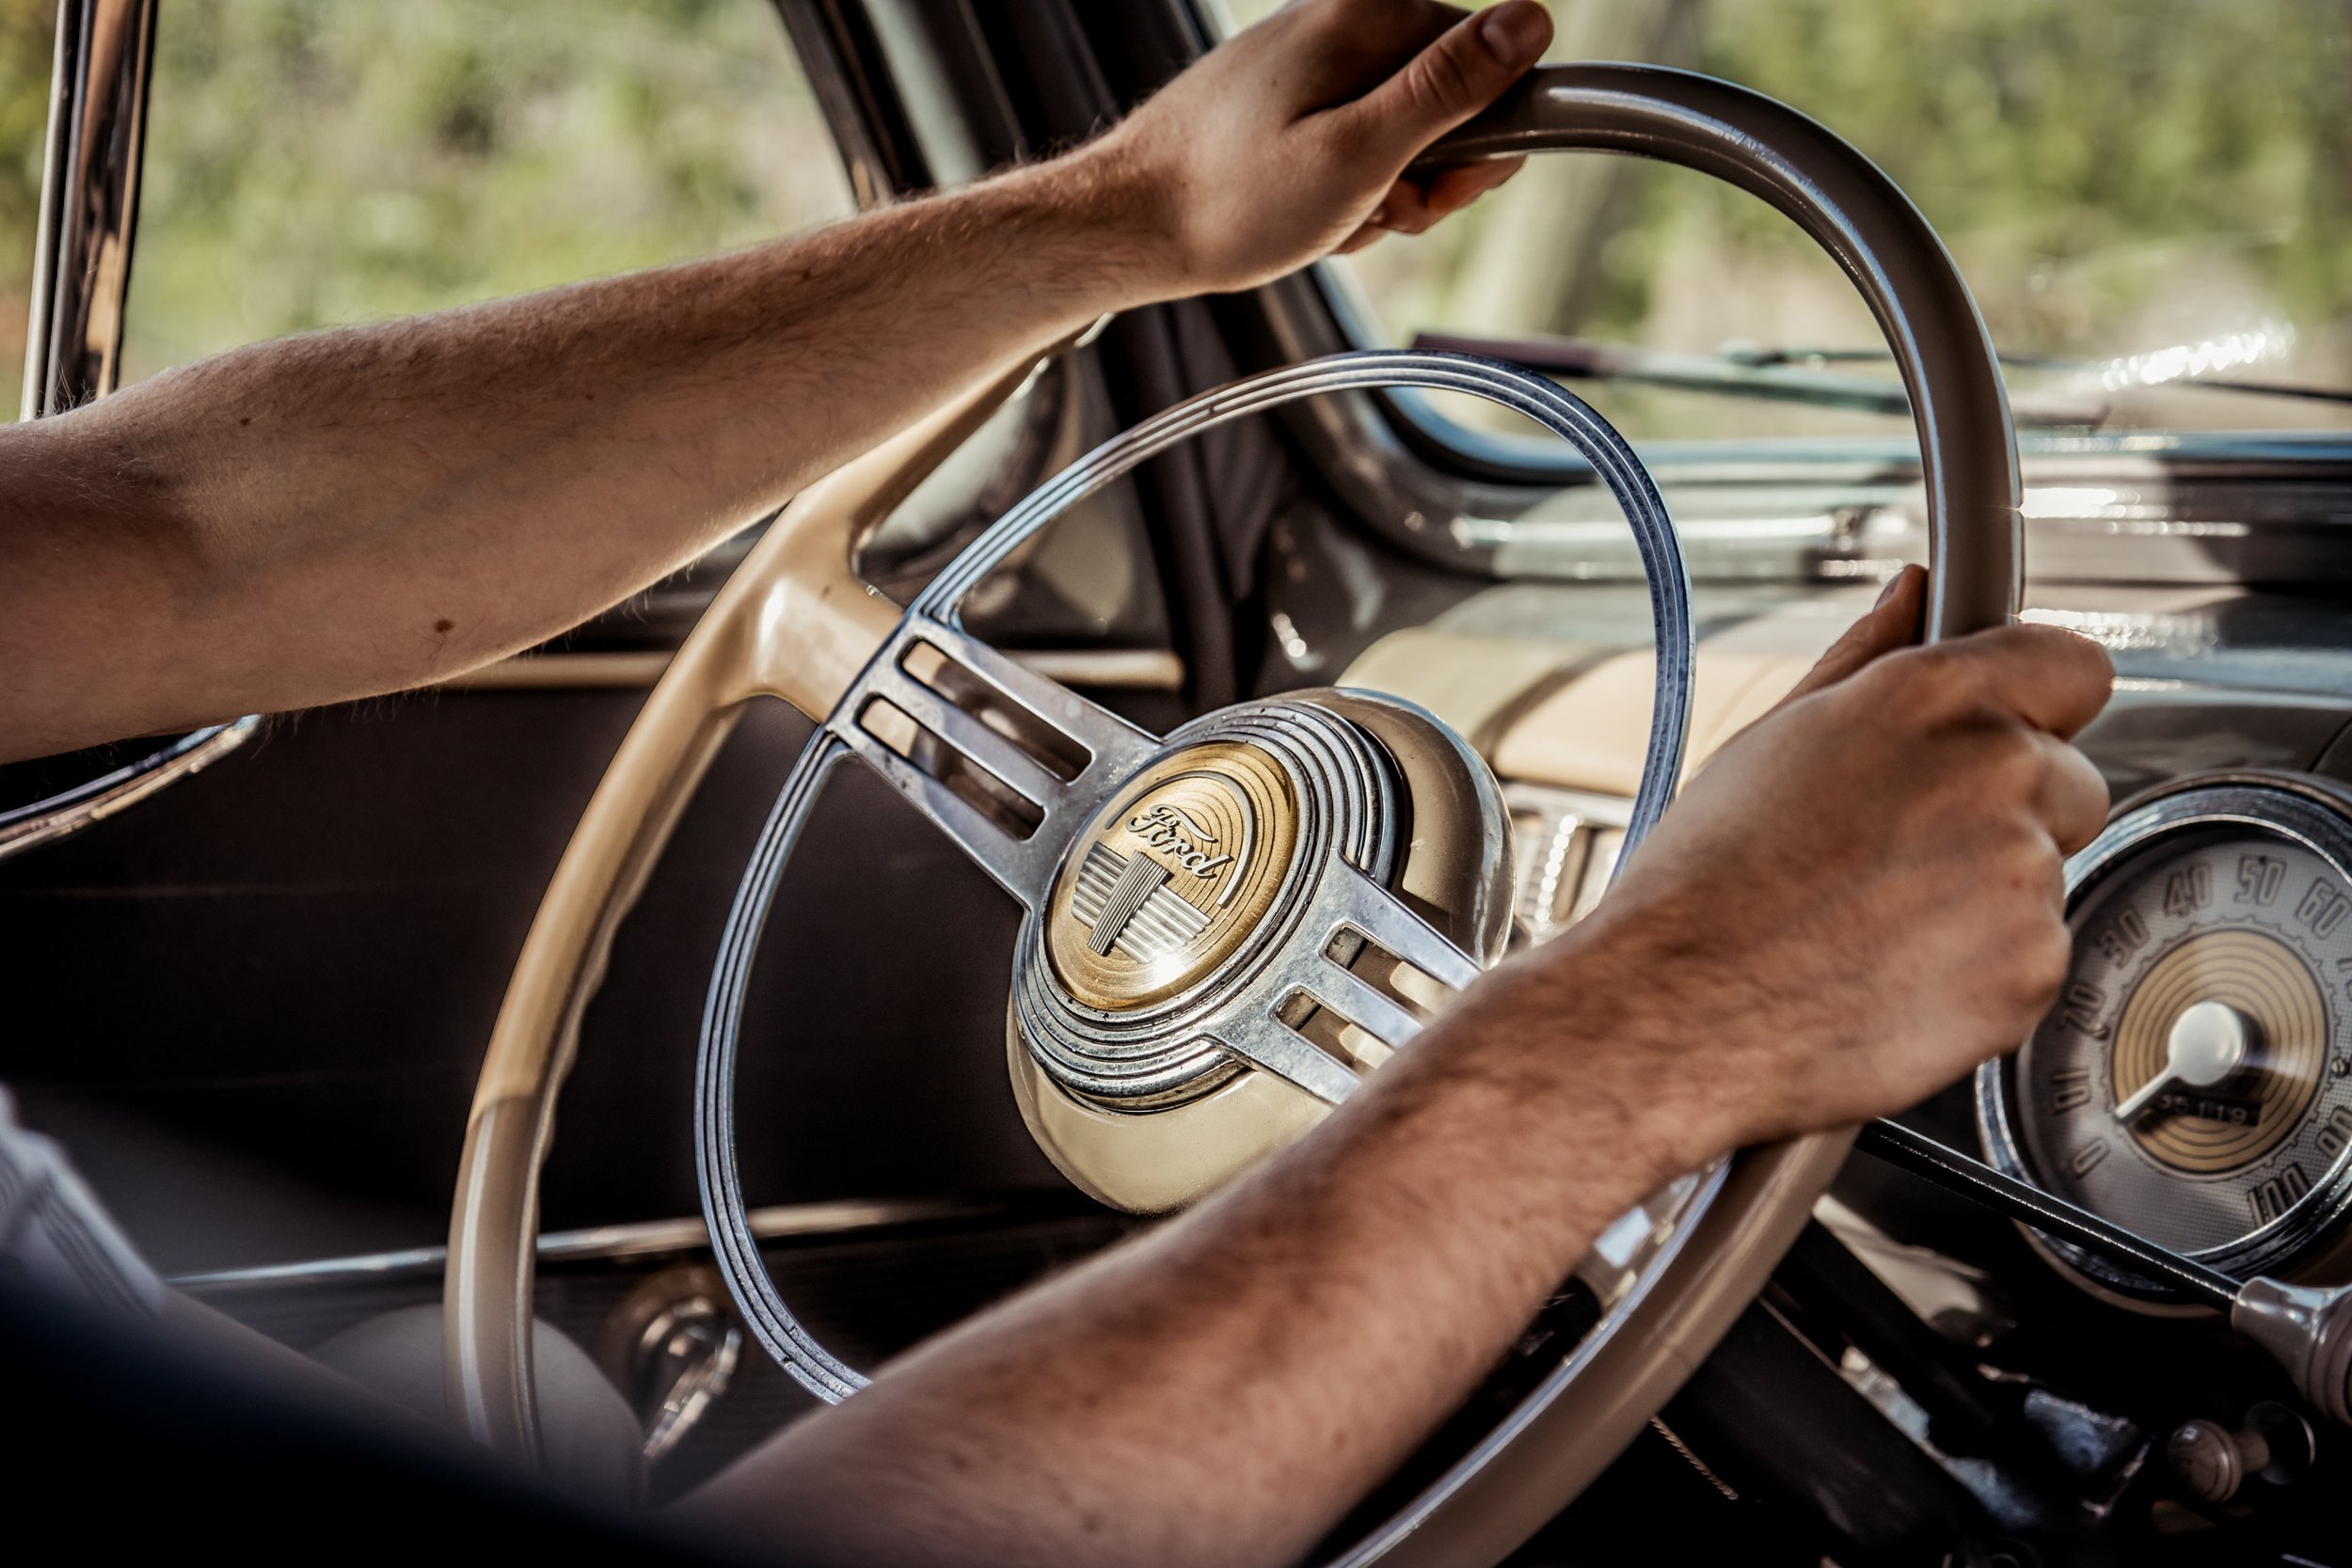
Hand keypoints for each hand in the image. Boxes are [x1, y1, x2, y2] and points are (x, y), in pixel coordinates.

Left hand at [1092, 0, 1552, 294]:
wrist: (1125, 226)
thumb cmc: (1232, 201)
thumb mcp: (1362, 152)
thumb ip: (1451, 87)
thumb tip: (1534, 21)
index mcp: (1364, 17)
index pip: (1485, 64)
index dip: (1475, 145)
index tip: (1437, 192)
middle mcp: (1337, 22)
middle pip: (1440, 102)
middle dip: (1420, 176)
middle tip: (1372, 212)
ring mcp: (1305, 60)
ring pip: (1392, 134)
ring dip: (1377, 192)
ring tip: (1326, 220)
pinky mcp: (1280, 98)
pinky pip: (1344, 144)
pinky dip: (1337, 191)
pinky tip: (1302, 217)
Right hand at [1490, 567, 2115, 1169]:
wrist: (1676, 1010)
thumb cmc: (1702, 885)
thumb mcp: (1771, 740)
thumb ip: (1866, 658)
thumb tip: (1913, 595)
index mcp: (1930, 697)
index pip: (2072, 665)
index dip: (2037, 705)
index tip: (2007, 731)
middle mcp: (1993, 771)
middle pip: (2071, 779)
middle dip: (2011, 814)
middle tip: (1905, 854)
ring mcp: (2021, 874)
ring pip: (2047, 875)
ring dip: (1987, 898)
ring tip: (1878, 922)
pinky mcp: (2032, 969)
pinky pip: (2034, 957)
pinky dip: (1982, 971)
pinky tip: (1894, 971)